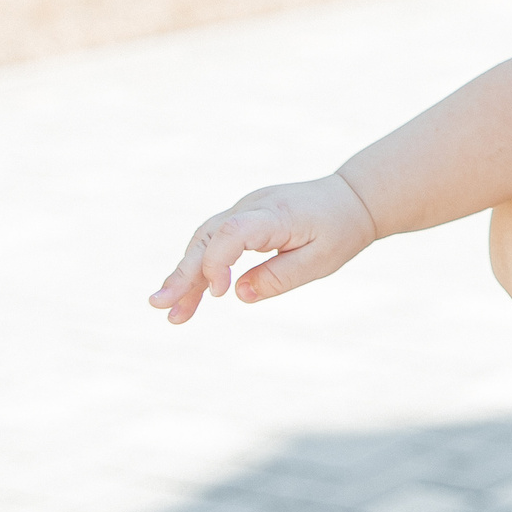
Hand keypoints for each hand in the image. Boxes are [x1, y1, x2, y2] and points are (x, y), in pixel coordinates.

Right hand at [149, 174, 378, 322]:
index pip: (233, 231)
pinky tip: (187, 297)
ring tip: (170, 313)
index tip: (219, 293)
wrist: (351, 199)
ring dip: (185, 276)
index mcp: (276, 214)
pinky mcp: (242, 218)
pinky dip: (199, 268)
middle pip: (208, 236)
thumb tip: (239, 295)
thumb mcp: (322, 260)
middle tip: (160, 305)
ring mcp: (244, 210)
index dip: (217, 262)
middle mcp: (253, 207)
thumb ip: (281, 277)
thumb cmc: (340, 230)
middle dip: (183, 273)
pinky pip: (212, 242)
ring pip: (204, 241)